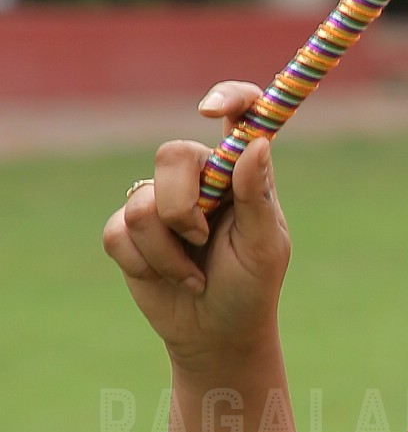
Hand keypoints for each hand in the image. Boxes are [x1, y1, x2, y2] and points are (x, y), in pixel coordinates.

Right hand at [101, 79, 290, 374]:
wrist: (216, 335)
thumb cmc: (251, 287)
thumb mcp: (264, 246)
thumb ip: (257, 195)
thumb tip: (256, 144)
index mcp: (240, 171)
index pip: (239, 114)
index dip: (228, 96)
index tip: (210, 109)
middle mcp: (200, 178)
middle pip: (172, 154)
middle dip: (183, 206)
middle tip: (202, 237)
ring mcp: (160, 203)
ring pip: (143, 202)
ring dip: (169, 250)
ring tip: (193, 272)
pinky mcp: (129, 232)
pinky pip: (119, 232)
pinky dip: (148, 264)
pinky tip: (171, 279)